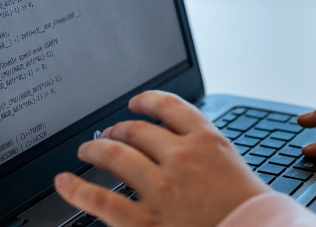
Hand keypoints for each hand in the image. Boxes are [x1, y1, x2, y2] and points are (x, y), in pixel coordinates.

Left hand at [55, 91, 268, 226]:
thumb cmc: (251, 210)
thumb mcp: (235, 166)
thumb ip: (207, 151)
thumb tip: (183, 143)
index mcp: (207, 140)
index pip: (168, 106)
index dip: (146, 101)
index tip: (136, 103)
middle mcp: (181, 157)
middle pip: (137, 130)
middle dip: (118, 129)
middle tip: (108, 133)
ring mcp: (161, 188)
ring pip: (115, 155)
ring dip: (96, 150)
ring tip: (86, 151)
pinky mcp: (145, 220)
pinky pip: (101, 200)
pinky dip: (77, 189)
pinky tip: (64, 182)